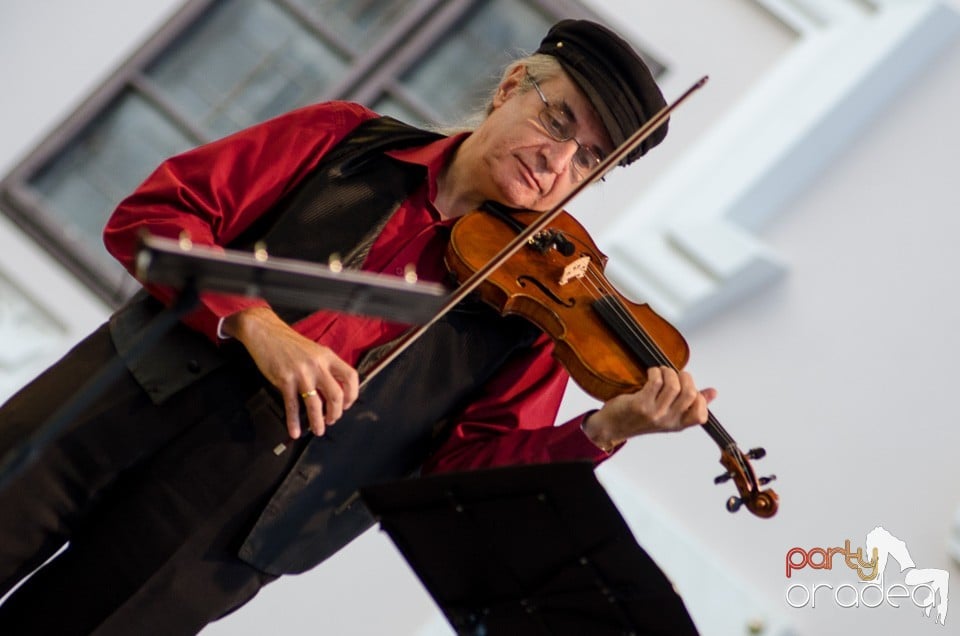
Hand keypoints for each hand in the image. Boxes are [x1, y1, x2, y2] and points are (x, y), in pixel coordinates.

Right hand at [223, 307, 358, 438]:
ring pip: (315, 404)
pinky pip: (292, 405)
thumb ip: (325, 367)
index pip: (350, 377)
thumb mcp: (314, 351)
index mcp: (328, 356)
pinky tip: (294, 430)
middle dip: (336, 413)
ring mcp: (301, 373)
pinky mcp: (284, 380)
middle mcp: (318, 365)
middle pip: (336, 395)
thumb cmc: (289, 344)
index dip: (352, 394)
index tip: (347, 404)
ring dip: (318, 421)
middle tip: (332, 420)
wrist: (266, 333)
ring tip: (318, 430)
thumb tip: (333, 389)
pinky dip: (293, 421)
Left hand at [582, 366, 716, 451]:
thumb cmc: (639, 418)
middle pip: (689, 394)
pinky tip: (652, 373)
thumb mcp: (668, 415)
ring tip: (662, 371)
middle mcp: (667, 421)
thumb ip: (690, 403)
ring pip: (672, 386)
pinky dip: (655, 372)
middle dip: (685, 377)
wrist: (612, 427)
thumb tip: (713, 393)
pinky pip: (655, 382)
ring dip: (668, 372)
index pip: (700, 416)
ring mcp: (654, 413)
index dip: (700, 398)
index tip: (690, 389)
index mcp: (677, 425)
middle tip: (676, 374)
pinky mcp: (640, 404)